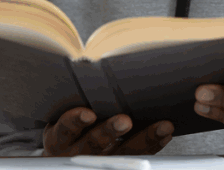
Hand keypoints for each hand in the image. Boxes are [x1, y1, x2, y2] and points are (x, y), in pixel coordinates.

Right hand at [43, 107, 173, 155]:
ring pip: (120, 154)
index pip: (65, 130)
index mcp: (59, 137)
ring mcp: (98, 160)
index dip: (75, 122)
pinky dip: (152, 144)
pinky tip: (165, 132)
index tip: (89, 114)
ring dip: (142, 140)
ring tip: (161, 126)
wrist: (67, 151)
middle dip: (109, 132)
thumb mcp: (61, 113)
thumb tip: (93, 62)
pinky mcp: (117, 162)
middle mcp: (76, 153)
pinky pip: (136, 156)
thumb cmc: (67, 121)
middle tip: (125, 120)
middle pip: (93, 145)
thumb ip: (74, 98)